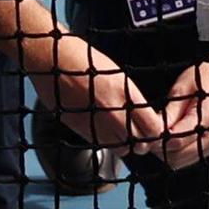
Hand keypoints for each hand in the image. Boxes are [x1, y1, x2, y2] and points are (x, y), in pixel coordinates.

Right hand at [31, 41, 167, 151]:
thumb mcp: (117, 74)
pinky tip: (102, 128)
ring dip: (123, 144)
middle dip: (141, 141)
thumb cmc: (83, 60)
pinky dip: (105, 141)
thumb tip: (141, 115)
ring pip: (120, 149)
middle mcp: (112, 111)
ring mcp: (95, 122)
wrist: (54, 59)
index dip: (155, 131)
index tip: (152, 126)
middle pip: (139, 143)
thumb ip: (130, 98)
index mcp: (125, 93)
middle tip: (138, 133)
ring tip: (119, 132)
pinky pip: (100, 144)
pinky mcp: (79, 128)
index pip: (152, 127)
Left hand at [145, 50, 208, 177]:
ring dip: (167, 153)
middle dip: (159, 148)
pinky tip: (172, 138)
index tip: (146, 132)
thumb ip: (171, 111)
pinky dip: (178, 153)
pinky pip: (191, 157)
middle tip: (149, 134)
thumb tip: (155, 128)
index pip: (175, 141)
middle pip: (177, 158)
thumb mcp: (184, 86)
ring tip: (160, 135)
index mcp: (206, 119)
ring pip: (182, 162)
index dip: (157, 139)